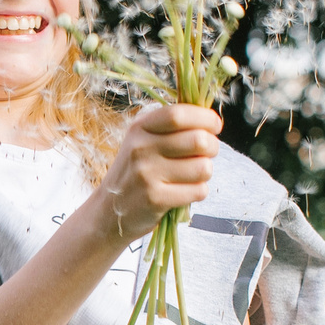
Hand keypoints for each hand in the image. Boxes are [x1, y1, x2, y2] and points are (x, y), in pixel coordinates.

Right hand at [95, 103, 222, 240]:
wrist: (109, 211)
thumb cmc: (137, 171)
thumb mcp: (144, 141)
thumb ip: (173, 127)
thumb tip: (211, 120)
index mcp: (140, 127)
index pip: (178, 114)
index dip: (205, 118)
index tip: (215, 126)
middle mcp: (141, 148)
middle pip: (198, 140)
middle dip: (213, 147)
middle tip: (207, 153)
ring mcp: (147, 174)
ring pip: (203, 167)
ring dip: (205, 172)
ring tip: (193, 175)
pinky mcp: (155, 199)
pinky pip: (198, 191)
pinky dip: (198, 191)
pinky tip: (184, 191)